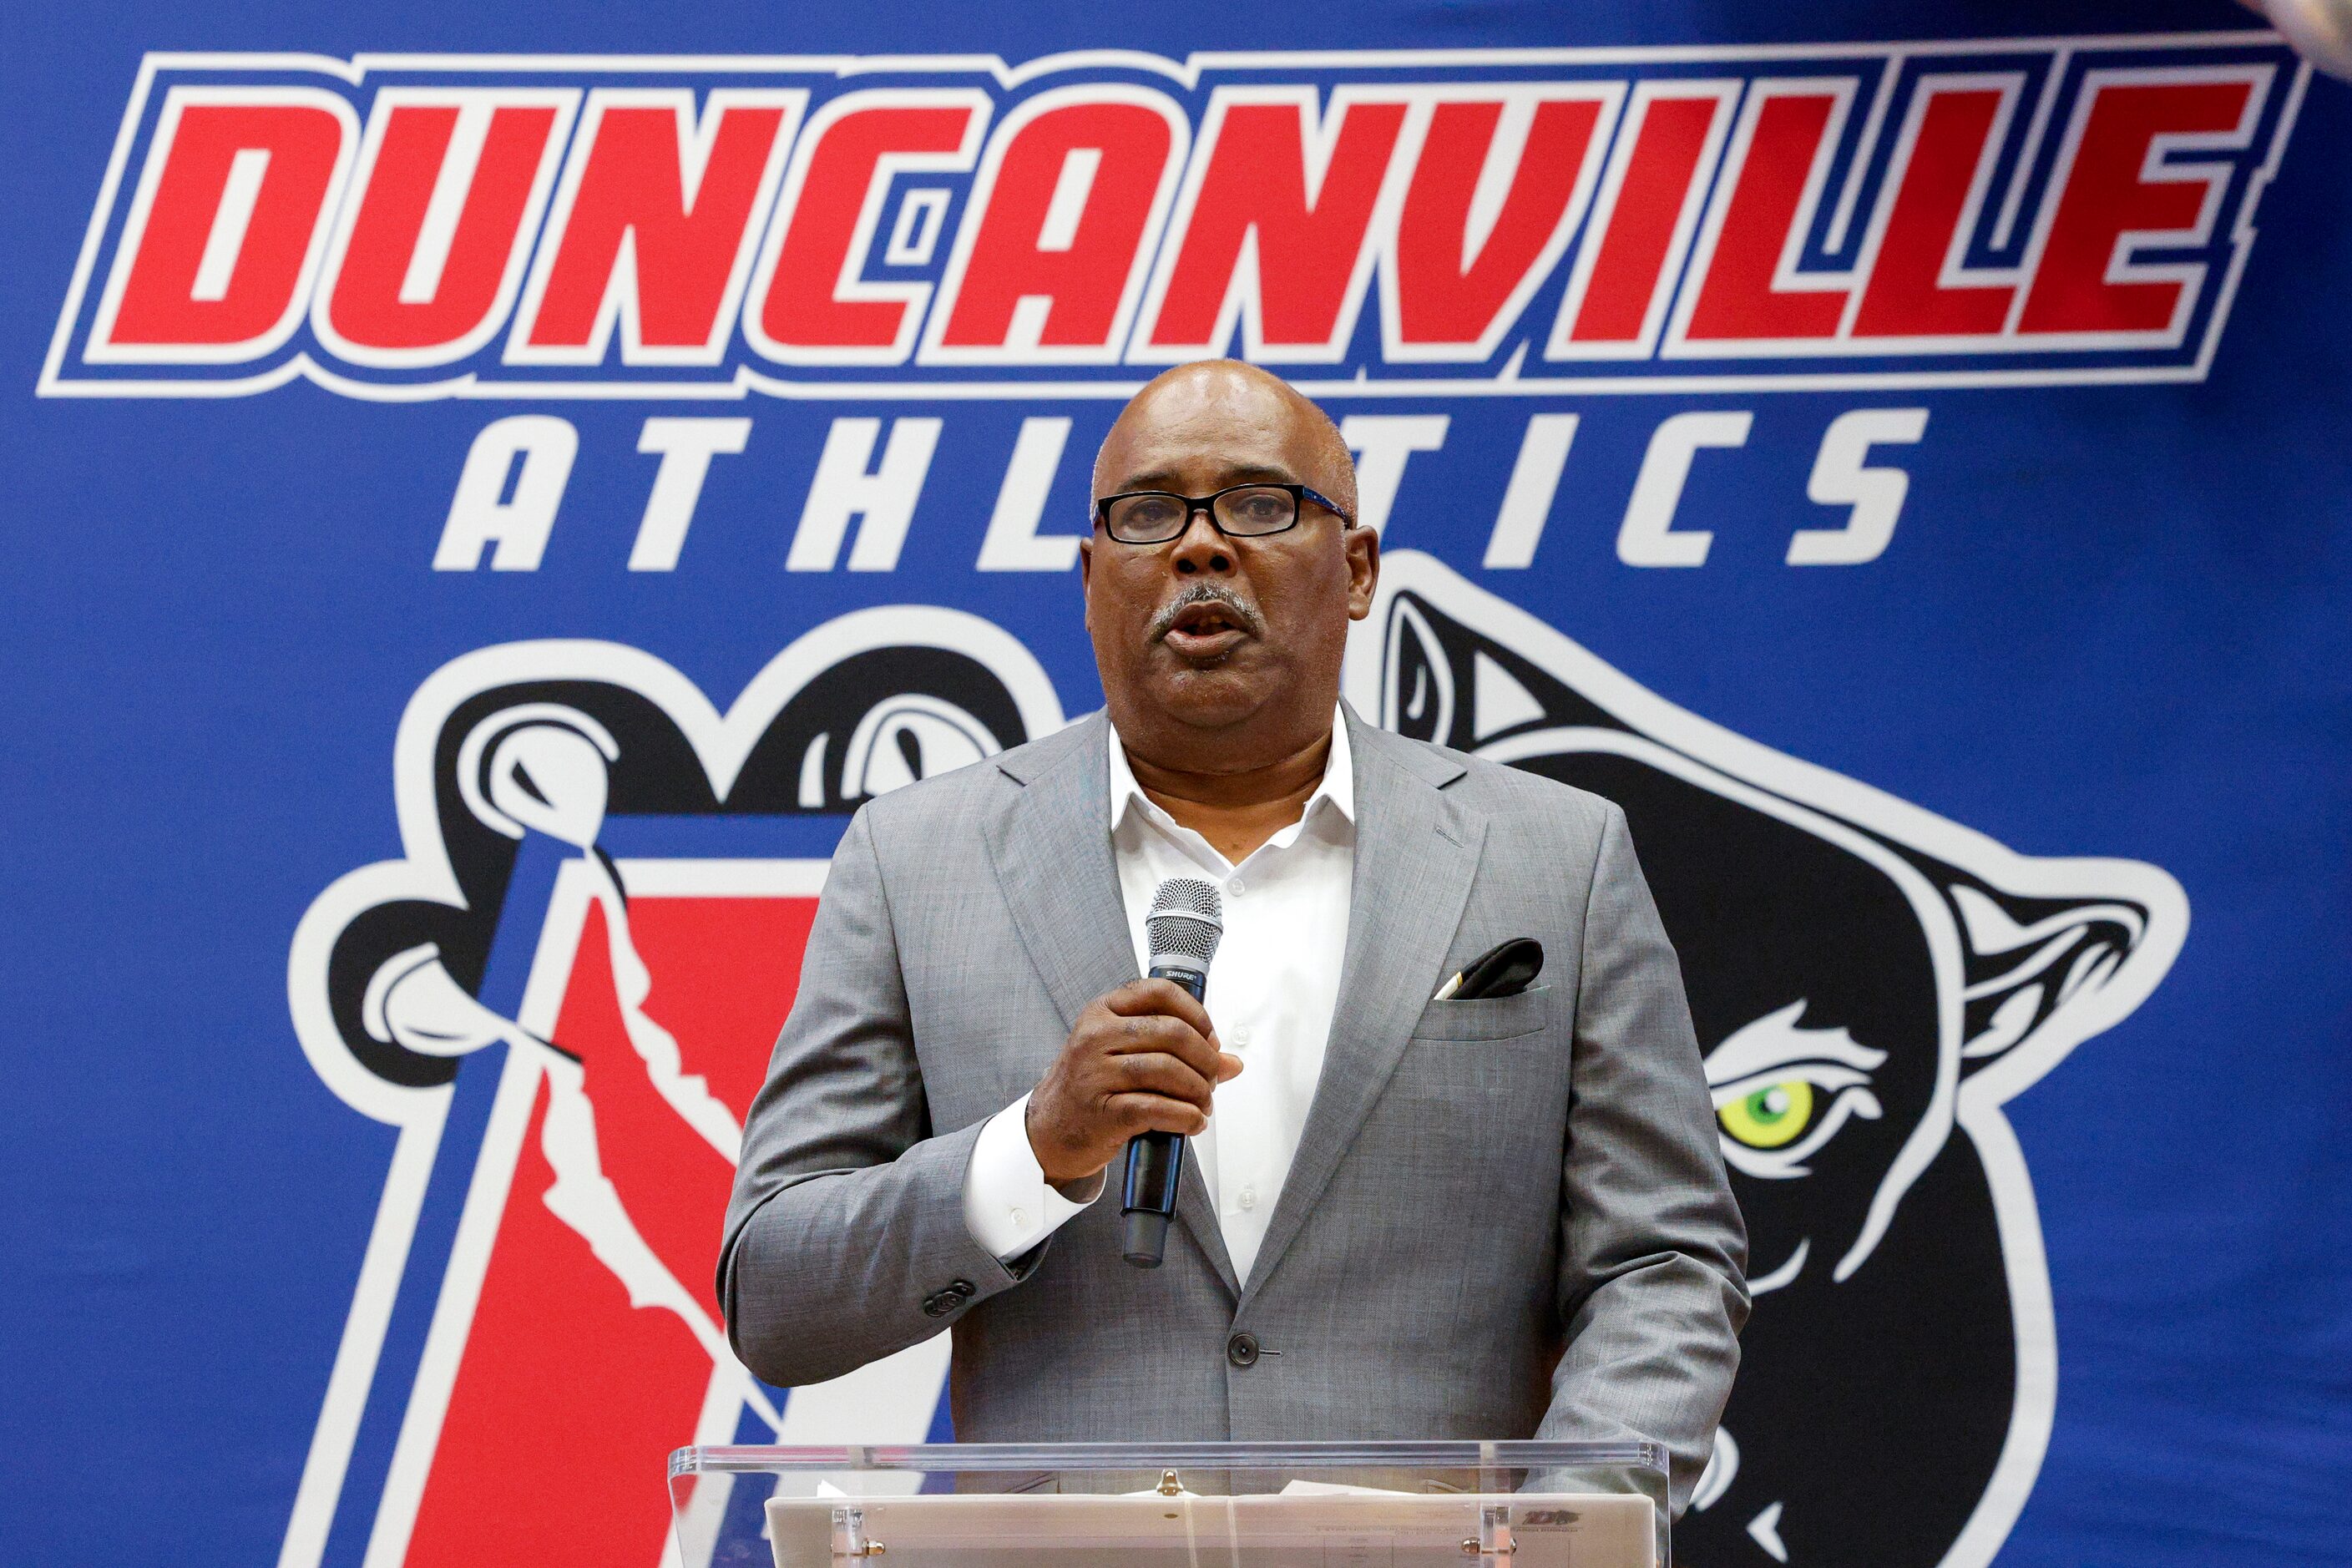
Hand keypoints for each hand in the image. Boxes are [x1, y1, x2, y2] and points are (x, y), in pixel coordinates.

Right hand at [1025, 978, 1243, 1187]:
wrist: (1049, 1129)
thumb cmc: (1091, 1086)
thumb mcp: (1122, 1054)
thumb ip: (1174, 1051)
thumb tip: (1231, 1063)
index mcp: (1103, 1011)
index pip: (1160, 992)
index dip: (1197, 1014)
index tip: (1210, 1040)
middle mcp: (1096, 1036)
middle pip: (1172, 1033)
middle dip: (1205, 1059)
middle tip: (1212, 1079)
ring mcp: (1096, 1073)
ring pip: (1168, 1070)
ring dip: (1199, 1091)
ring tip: (1203, 1104)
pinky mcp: (1102, 1111)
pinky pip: (1157, 1108)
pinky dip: (1185, 1117)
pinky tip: (1193, 1122)